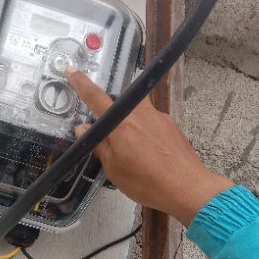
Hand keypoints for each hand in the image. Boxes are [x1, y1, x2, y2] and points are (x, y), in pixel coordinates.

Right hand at [66, 68, 233, 226]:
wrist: (187, 187)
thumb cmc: (145, 181)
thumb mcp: (113, 168)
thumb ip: (98, 145)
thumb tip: (83, 128)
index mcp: (121, 122)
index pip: (95, 97)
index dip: (81, 83)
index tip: (71, 70)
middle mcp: (140, 113)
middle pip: (120, 101)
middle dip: (112, 111)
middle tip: (110, 133)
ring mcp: (159, 117)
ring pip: (138, 112)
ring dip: (130, 124)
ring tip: (132, 149)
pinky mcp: (172, 126)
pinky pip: (152, 123)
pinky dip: (146, 134)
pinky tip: (149, 155)